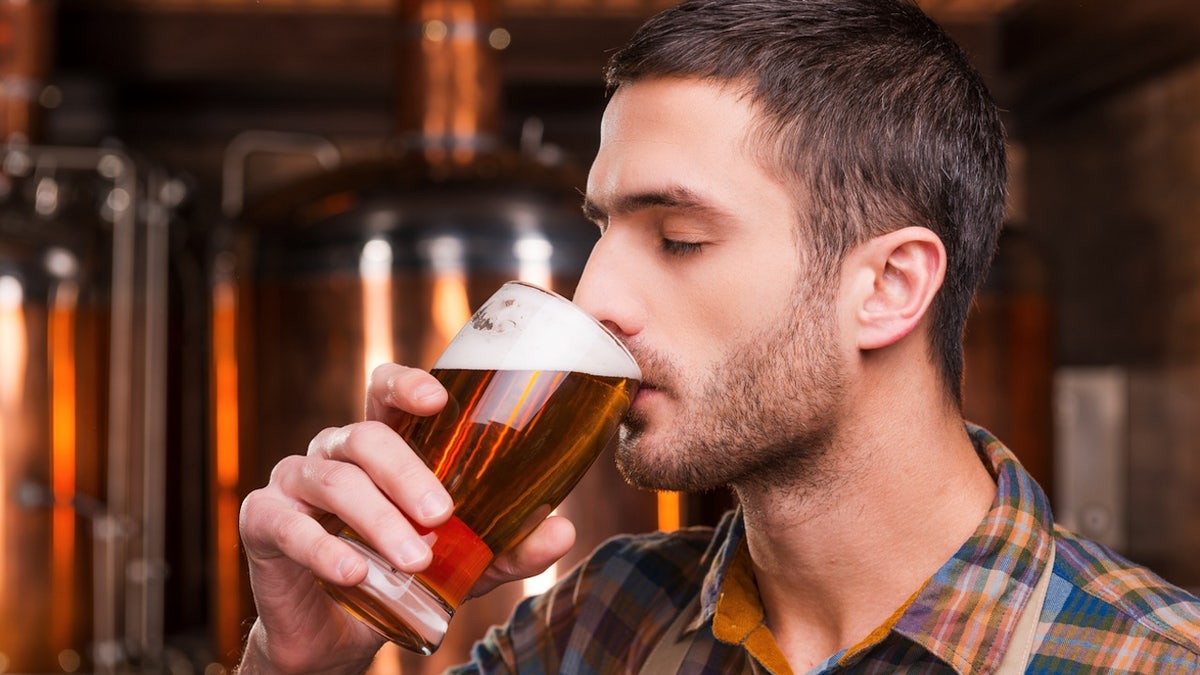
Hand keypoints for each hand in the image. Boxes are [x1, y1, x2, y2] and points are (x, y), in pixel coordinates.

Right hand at [236, 364, 575, 673]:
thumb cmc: (398, 578)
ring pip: (334, 481)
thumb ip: (506, 546)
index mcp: (380, 448)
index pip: (384, 391)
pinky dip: (324, 549)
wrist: (336, 636)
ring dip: (376, 520)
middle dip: (406, 472)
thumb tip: (564, 529)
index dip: (407, 385)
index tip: (438, 399)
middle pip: (366, 437)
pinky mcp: (263, 522)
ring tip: (413, 560)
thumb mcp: (462, 564)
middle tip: (442, 515)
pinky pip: (288, 525)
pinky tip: (354, 573)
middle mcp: (334, 453)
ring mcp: (293, 482)